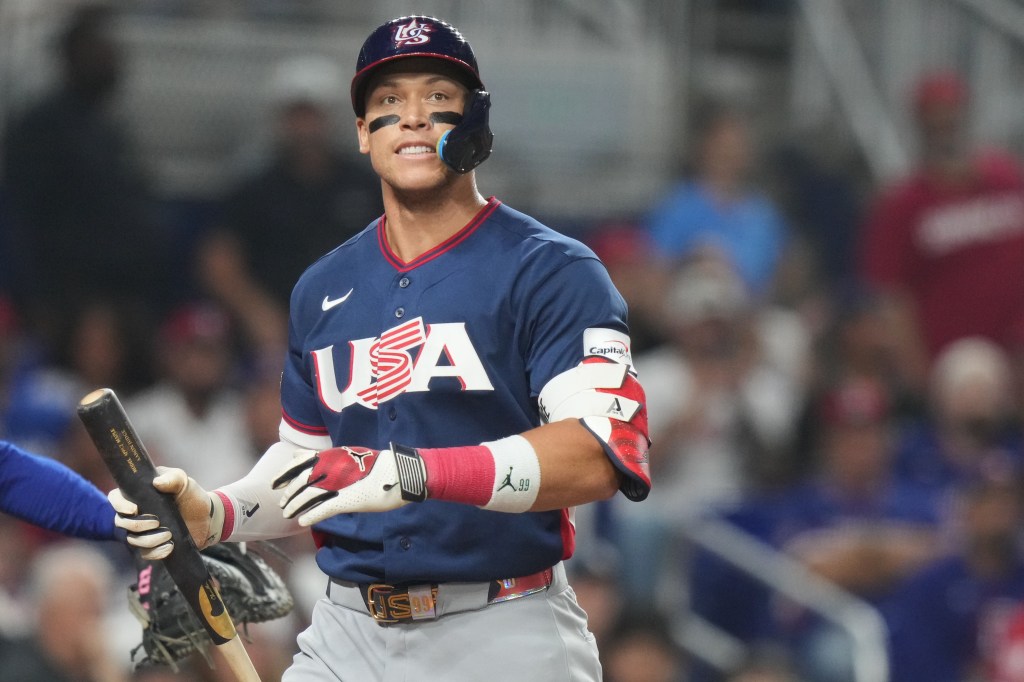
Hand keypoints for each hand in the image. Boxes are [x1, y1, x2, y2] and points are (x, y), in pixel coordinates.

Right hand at [108, 466, 221, 559]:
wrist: (207, 518)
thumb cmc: (191, 496)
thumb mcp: (184, 483)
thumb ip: (173, 478)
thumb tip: (157, 482)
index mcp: (138, 495)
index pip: (116, 498)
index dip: (119, 504)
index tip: (134, 509)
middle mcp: (136, 514)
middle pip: (121, 522)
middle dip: (137, 525)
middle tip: (157, 522)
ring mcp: (143, 531)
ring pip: (132, 540)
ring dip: (149, 539)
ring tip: (169, 534)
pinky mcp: (152, 546)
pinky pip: (145, 553)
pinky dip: (156, 552)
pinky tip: (170, 546)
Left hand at [272, 446, 410, 525]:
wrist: (401, 471)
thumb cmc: (380, 466)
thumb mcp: (351, 458)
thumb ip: (330, 459)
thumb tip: (310, 459)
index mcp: (334, 456)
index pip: (301, 461)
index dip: (286, 472)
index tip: (276, 482)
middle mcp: (333, 467)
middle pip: (302, 480)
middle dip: (289, 492)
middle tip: (281, 503)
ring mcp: (340, 484)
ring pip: (310, 496)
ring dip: (296, 506)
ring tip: (287, 514)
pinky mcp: (348, 499)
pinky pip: (325, 509)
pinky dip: (312, 516)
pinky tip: (302, 521)